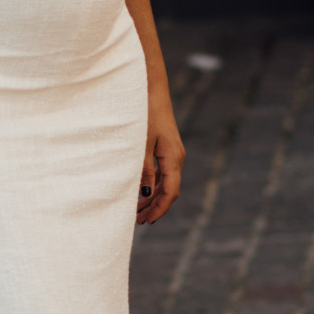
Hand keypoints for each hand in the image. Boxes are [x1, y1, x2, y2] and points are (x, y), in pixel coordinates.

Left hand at [137, 94, 183, 224]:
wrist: (151, 91)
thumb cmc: (145, 115)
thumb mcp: (141, 144)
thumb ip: (144, 169)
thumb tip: (146, 192)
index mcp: (173, 158)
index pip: (170, 192)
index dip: (160, 209)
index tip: (148, 222)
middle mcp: (176, 157)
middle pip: (169, 190)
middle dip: (155, 207)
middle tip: (138, 221)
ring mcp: (172, 153)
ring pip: (165, 182)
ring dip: (152, 197)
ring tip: (137, 211)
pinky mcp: (166, 148)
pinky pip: (162, 172)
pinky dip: (152, 185)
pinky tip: (141, 191)